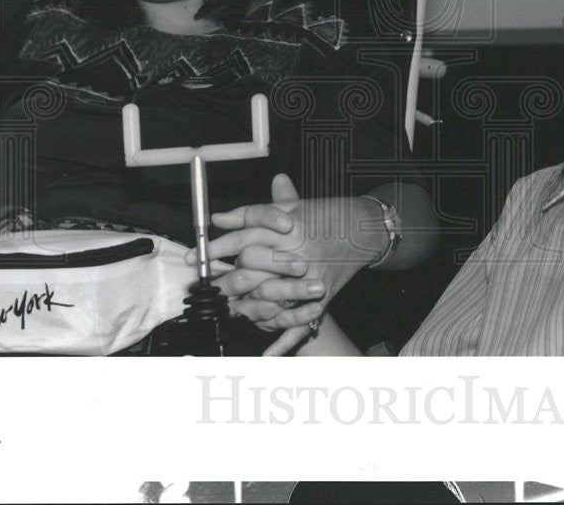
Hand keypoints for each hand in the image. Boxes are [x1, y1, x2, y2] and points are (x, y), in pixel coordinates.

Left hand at [197, 174, 387, 353]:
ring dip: (245, 307)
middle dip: (225, 280)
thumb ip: (256, 211)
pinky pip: (300, 323)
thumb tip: (220, 216)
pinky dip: (283, 341)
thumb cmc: (329, 216)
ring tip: (228, 312)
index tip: (196, 258)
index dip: (216, 248)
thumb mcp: (294, 206)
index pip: (243, 238)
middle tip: (208, 289)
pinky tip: (266, 356)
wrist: (366, 230)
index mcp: (287, 229)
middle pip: (250, 269)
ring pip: (269, 297)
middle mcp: (297, 253)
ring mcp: (309, 278)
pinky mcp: (321, 296)